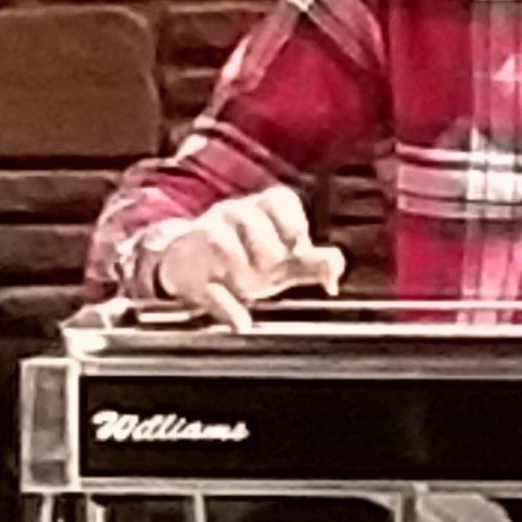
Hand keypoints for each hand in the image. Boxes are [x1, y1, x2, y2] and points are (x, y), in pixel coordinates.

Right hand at [122, 185, 345, 333]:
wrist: (188, 266)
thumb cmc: (246, 258)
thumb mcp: (285, 260)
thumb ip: (316, 264)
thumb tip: (334, 277)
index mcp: (260, 209)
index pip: (279, 199)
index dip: (292, 226)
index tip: (294, 248)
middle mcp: (231, 215)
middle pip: (252, 221)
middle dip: (268, 253)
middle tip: (267, 270)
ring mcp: (206, 238)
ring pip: (225, 247)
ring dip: (244, 273)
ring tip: (246, 285)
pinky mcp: (188, 270)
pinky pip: (208, 288)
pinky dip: (227, 308)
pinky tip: (241, 322)